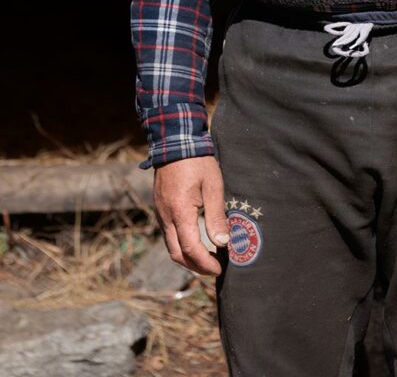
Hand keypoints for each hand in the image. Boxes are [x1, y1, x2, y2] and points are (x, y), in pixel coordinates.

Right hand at [153, 155, 228, 275]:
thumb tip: (223, 243)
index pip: (191, 249)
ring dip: (187, 258)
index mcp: (180, 212)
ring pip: (170, 247)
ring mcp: (160, 213)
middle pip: (177, 255)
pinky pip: (168, 235)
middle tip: (214, 268)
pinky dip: (181, 245)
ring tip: (207, 258)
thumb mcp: (213, 186)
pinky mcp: (160, 208)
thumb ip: (217, 216)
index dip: (206, 263)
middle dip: (195, 267)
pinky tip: (195, 242)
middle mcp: (166, 217)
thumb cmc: (198, 162)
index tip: (220, 268)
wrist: (175, 142)